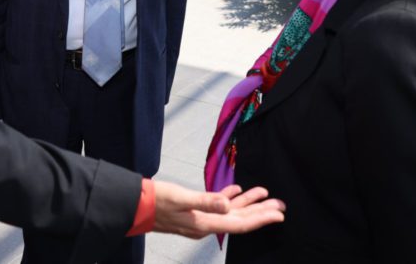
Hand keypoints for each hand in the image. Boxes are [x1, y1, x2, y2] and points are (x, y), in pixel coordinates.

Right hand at [151, 182, 284, 238]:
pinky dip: (229, 198)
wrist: (135, 205)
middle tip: (281, 205)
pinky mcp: (193, 210)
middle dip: (261, 212)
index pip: (239, 224)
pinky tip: (237, 191)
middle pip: (240, 220)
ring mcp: (200, 218)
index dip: (261, 219)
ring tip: (265, 194)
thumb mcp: (180, 199)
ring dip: (248, 204)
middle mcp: (205, 224)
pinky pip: (217, 206)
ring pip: (230, 212)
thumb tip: (227, 204)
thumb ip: (204, 201)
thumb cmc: (156, 200)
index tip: (278, 215)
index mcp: (205, 224)